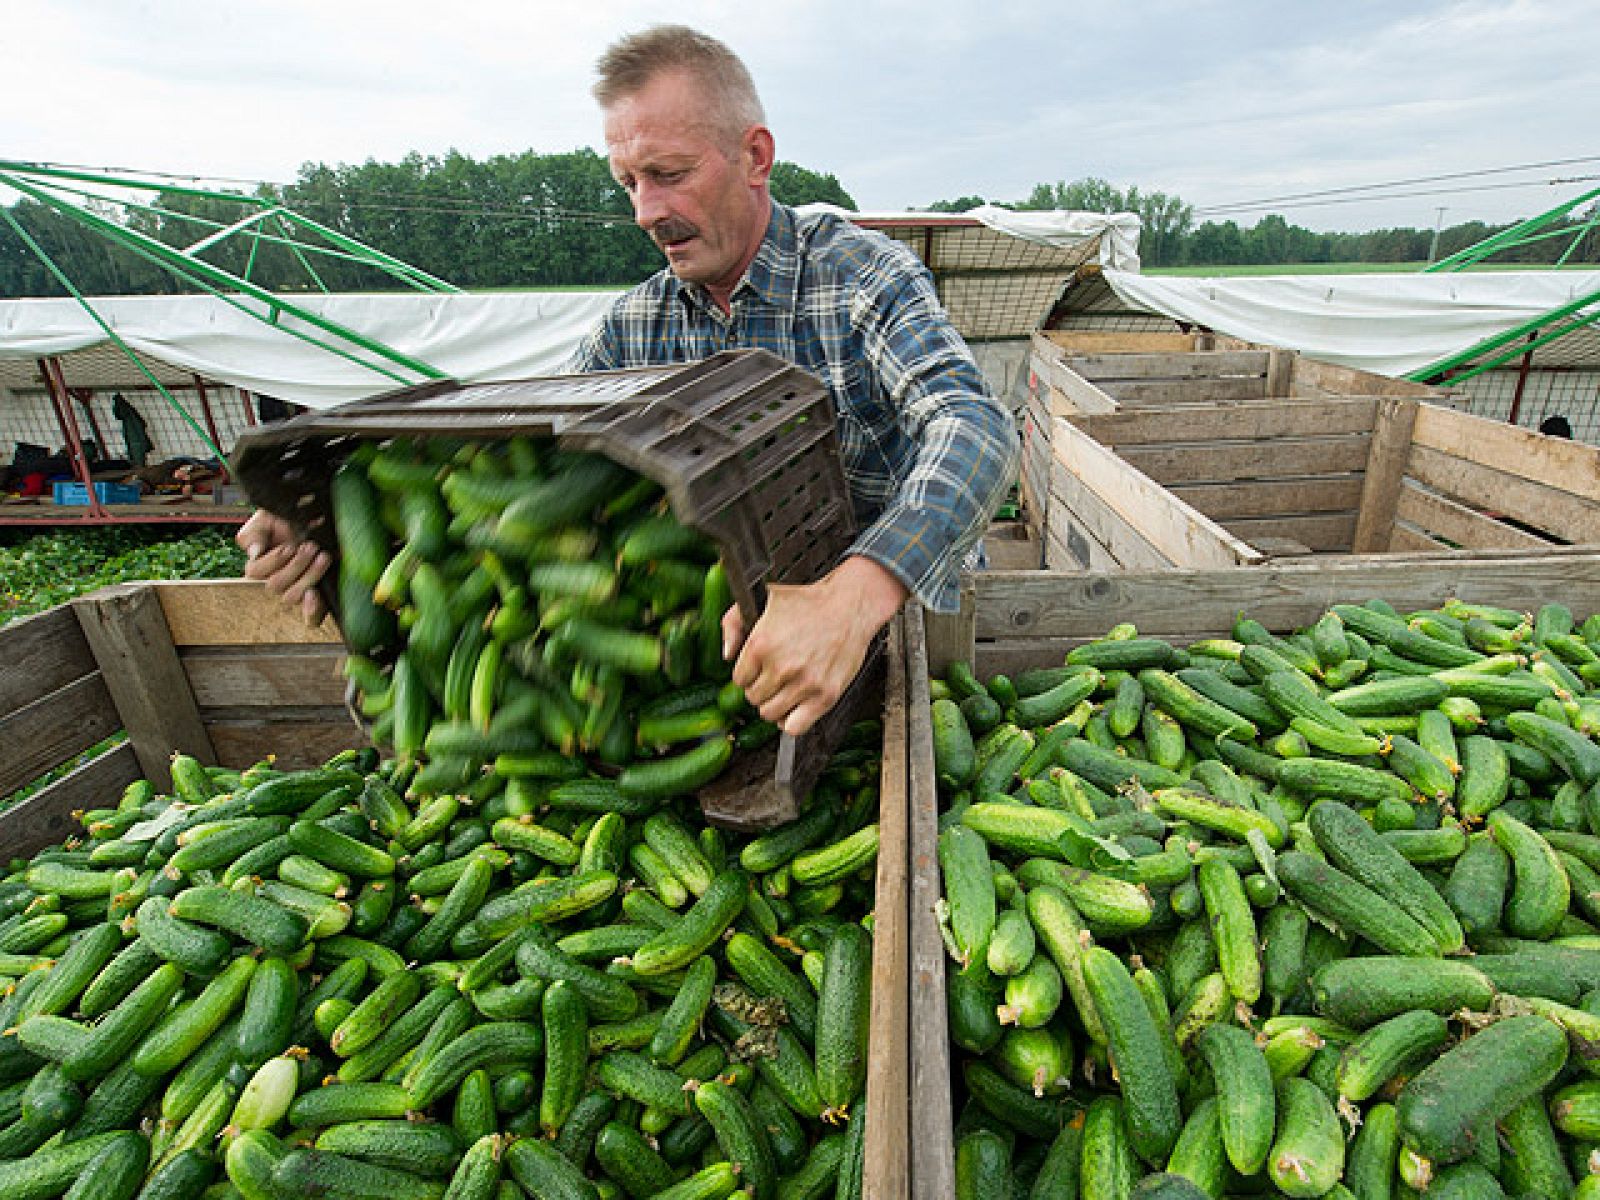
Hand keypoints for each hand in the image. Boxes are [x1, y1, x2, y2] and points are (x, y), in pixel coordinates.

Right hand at [236, 509, 329, 625]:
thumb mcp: (265, 520)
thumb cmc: (287, 521)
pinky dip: (311, 612)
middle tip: (311, 547)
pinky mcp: (315, 599)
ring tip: (323, 557)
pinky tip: (314, 596)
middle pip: (276, 585)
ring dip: (309, 576)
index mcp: (258, 566)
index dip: (274, 560)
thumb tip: (254, 552)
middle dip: (296, 564)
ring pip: (292, 597)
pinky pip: (310, 618)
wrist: (316, 520)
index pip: (255, 572)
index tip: (290, 545)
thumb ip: (253, 534)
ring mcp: (295, 591)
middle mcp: (275, 582)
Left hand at [724, 556, 906, 736]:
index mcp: (761, 644)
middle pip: (753, 698)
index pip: (739, 680)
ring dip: (774, 705)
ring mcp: (804, 684)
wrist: (849, 605)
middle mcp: (781, 667)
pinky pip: (795, 727)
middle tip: (773, 678)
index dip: (748, 675)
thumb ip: (733, 623)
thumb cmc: (810, 601)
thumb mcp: (763, 599)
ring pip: (770, 714)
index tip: (759, 670)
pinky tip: (794, 707)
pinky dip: (790, 722)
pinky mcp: (825, 696)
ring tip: (783, 691)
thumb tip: (727, 653)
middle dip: (760, 689)